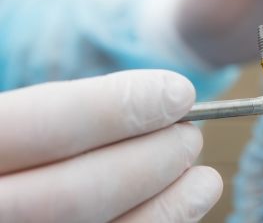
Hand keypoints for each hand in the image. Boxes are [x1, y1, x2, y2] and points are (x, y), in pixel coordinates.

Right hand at [0, 70, 221, 222]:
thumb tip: (162, 97)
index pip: (45, 125)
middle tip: (190, 138)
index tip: (180, 92)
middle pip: (74, 191)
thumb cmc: (15, 150)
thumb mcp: (14, 119)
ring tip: (204, 180)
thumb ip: (62, 111)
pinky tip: (182, 210)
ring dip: (165, 206)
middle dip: (148, 160)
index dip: (118, 107)